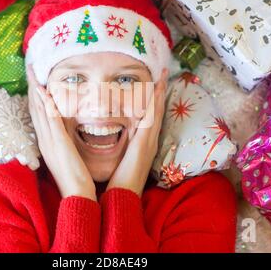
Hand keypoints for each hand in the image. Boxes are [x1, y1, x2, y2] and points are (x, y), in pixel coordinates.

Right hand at [27, 66, 96, 200]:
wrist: (76, 194)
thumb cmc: (75, 176)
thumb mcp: (67, 155)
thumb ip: (64, 140)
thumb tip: (65, 128)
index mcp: (46, 142)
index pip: (37, 114)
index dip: (34, 95)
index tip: (33, 79)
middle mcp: (43, 139)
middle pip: (34, 109)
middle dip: (30, 87)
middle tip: (29, 68)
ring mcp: (49, 141)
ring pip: (39, 111)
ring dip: (35, 91)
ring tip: (32, 73)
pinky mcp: (58, 144)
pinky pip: (51, 121)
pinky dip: (46, 106)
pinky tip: (44, 92)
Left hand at [106, 69, 168, 196]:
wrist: (123, 196)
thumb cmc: (118, 180)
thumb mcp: (120, 159)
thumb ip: (119, 148)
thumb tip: (107, 135)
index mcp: (142, 143)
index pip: (149, 117)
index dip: (153, 100)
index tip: (154, 84)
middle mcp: (149, 140)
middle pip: (157, 111)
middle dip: (160, 92)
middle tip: (162, 73)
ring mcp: (150, 141)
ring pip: (157, 111)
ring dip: (160, 93)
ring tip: (162, 76)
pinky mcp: (146, 143)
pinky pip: (152, 118)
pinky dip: (155, 104)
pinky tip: (157, 90)